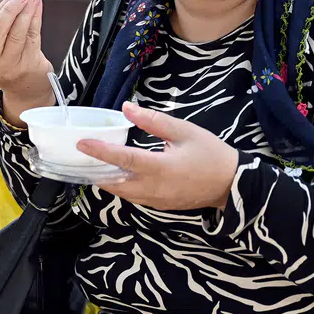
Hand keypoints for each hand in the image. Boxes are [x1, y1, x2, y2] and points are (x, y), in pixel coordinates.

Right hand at [0, 0, 54, 107]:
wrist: (26, 91)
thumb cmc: (11, 62)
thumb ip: (5, 24)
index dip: (1, 11)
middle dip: (9, 11)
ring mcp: (10, 67)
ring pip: (17, 35)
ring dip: (26, 13)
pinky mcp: (28, 67)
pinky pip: (32, 38)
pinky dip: (35, 20)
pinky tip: (37, 8)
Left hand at [76, 103, 238, 210]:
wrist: (232, 184)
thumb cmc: (210, 153)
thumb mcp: (184, 131)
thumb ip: (153, 121)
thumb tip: (126, 108)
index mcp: (160, 167)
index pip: (122, 159)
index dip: (100, 151)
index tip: (81, 143)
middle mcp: (154, 188)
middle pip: (115, 183)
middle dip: (95, 171)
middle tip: (81, 156)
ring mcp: (156, 200)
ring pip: (122, 193)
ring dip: (106, 181)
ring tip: (93, 165)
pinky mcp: (160, 206)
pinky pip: (134, 198)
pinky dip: (121, 188)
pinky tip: (116, 176)